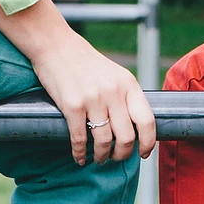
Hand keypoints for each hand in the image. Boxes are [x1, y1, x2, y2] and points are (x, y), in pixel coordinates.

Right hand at [0, 0, 156, 164]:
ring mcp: (93, 99)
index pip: (147, 121)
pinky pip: (80, 139)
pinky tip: (78, 157)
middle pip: (126, 137)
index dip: (148, 143)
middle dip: (121, 154)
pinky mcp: (72, 106)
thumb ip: (125, 96)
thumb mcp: (114, 74)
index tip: (142, 154)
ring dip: (101, 156)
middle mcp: (114, 92)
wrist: (55, 45)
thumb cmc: (84, 62)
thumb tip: (134, 128)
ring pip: (104, 141)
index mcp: (128, 84)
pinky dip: (79, 153)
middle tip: (114, 158)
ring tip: (97, 158)